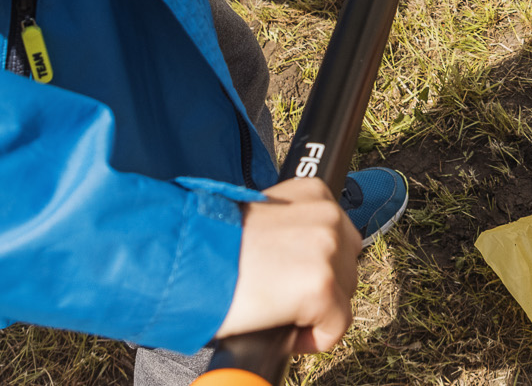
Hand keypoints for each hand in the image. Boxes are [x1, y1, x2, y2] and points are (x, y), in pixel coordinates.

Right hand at [218, 177, 360, 350]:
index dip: (317, 264)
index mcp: (313, 192)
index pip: (339, 236)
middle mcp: (326, 215)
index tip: (290, 276)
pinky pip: (335, 327)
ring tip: (276, 309)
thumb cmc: (210, 244)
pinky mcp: (321, 287)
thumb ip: (291, 228)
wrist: (184, 258)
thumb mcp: (262, 218)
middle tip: (281, 296)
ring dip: (316, 310)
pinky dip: (313, 338)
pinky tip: (282, 328)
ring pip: (343, 296)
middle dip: (322, 286)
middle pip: (347, 265)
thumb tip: (300, 258)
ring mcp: (326, 250)